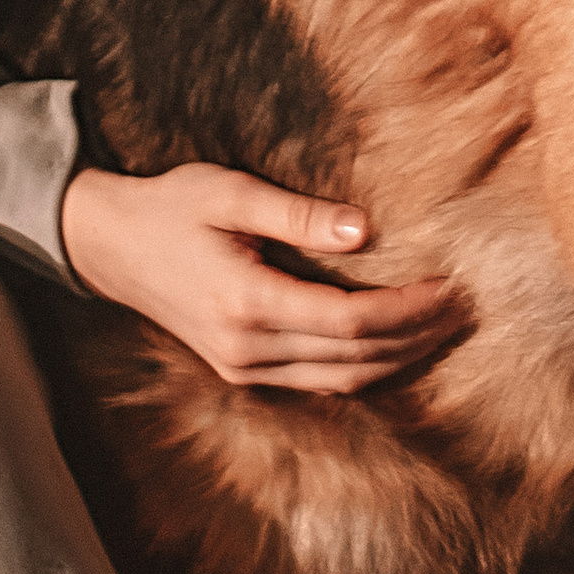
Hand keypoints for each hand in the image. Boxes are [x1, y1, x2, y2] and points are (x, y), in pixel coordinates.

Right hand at [61, 162, 469, 393]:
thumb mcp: (231, 193)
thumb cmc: (172, 206)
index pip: (349, 321)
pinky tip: (393, 344)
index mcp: (247, 304)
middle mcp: (247, 349)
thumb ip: (298, 214)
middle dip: (415, 336)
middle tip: (463, 307)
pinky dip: (362, 366)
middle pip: (354, 358)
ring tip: (441, 326)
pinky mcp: (241, 369)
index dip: (406, 309)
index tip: (450, 286)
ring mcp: (242, 368)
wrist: (110, 246)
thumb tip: (364, 230)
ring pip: (339, 380)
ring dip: (397, 359)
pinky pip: (317, 380)